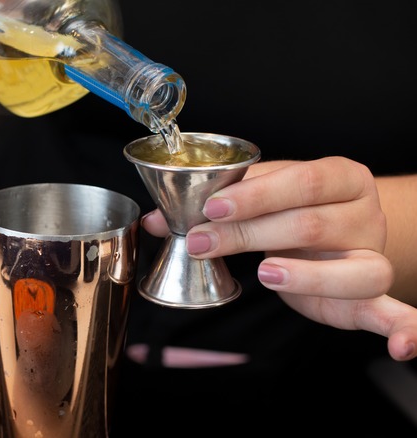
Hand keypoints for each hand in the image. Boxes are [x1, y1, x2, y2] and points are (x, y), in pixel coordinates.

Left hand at [141, 156, 416, 360]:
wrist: (337, 233)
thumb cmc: (293, 211)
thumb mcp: (261, 198)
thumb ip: (215, 205)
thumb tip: (154, 220)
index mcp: (340, 176)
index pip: (301, 179)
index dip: (255, 195)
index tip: (211, 206)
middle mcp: (364, 214)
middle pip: (311, 224)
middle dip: (249, 233)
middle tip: (203, 241)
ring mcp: (372, 255)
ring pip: (355, 268)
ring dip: (308, 274)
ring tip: (264, 273)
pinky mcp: (371, 296)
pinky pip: (396, 313)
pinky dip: (407, 330)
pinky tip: (402, 349)